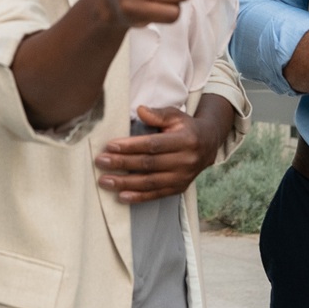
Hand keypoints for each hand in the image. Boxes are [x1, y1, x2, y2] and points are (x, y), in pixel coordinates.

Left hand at [95, 102, 222, 202]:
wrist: (208, 146)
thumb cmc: (186, 128)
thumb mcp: (176, 115)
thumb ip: (158, 114)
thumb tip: (140, 110)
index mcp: (185, 141)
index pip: (153, 145)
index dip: (131, 146)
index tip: (110, 145)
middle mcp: (186, 161)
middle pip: (148, 164)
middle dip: (122, 163)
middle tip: (100, 161)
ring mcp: (183, 178)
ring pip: (150, 182)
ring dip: (125, 183)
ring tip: (105, 181)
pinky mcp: (178, 189)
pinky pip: (156, 195)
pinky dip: (138, 197)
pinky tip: (121, 196)